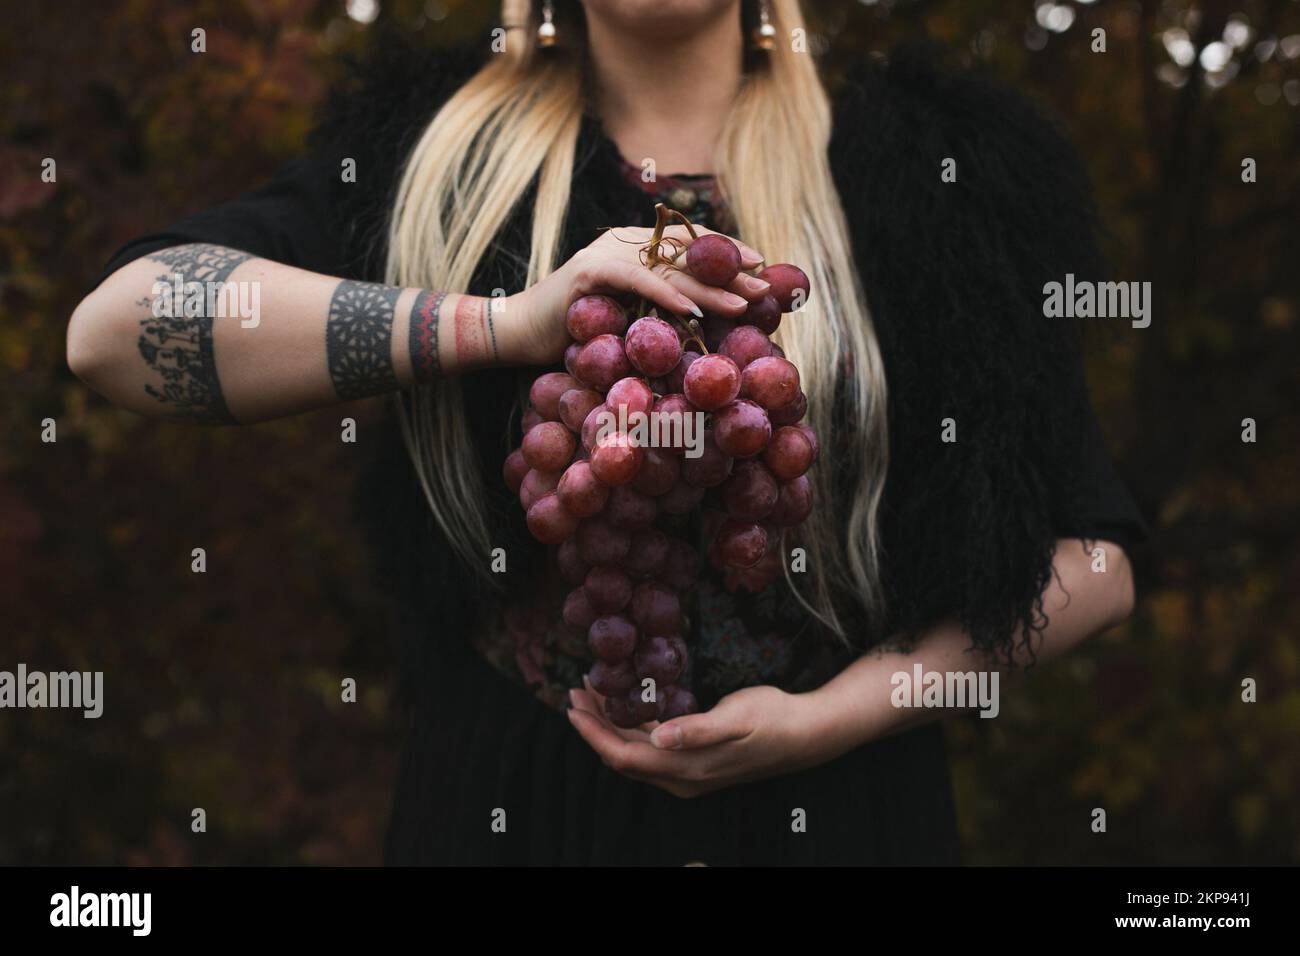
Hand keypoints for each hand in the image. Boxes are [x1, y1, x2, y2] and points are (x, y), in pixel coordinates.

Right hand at [504, 225, 770, 366]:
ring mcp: (606, 255)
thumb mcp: (626, 317)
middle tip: (765, 287)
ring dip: (710, 286)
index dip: (728, 252)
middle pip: (687, 254)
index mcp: (635, 248)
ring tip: (743, 303)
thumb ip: (658, 310)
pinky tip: (693, 309)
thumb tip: (708, 324)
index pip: (690, 244)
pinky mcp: (590, 273)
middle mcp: (623, 243)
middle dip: (730, 270)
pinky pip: (638, 280)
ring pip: (669, 268)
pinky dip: (667, 295)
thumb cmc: (574, 333)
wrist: (519, 334)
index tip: (762, 267)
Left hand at [567, 680, 844, 798]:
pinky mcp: (693, 763)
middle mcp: (680, 778)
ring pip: (635, 752)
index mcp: (686, 769)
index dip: (595, 733)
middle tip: (577, 689)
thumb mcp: (737, 716)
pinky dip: (632, 726)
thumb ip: (697, 730)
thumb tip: (660, 738)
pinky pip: (650, 750)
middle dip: (595, 724)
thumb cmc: (772, 718)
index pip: (624, 756)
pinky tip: (628, 704)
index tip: (574, 706)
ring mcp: (686, 774)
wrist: (805, 735)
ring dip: (611, 724)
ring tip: (594, 691)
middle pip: (622, 756)